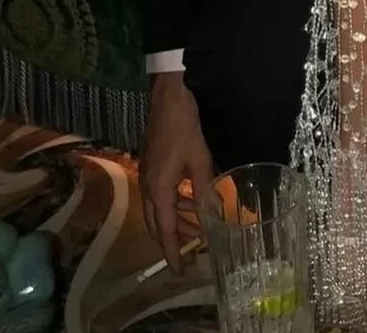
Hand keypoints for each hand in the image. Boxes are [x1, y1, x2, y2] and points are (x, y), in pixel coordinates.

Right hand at [140, 72, 214, 272]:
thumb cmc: (184, 128)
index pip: (164, 230)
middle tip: (189, 254)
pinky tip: (190, 200)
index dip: (172, 251)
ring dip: (174, 219)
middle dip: (172, 239)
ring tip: (196, 228)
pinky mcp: (152, 164)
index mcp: (158, 189)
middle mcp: (147, 186)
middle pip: (156, 223)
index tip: (179, 270)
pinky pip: (161, 194)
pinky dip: (174, 202)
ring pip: (158, 208)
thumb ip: (206, 188)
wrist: (168, 97)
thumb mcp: (200, 159)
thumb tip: (218, 212)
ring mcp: (148, 174)